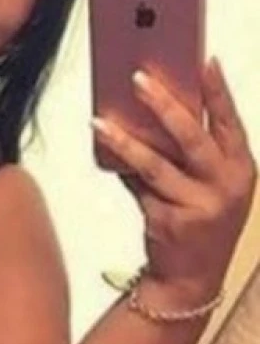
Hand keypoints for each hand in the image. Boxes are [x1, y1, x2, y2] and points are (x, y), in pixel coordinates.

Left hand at [93, 59, 256, 299]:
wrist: (190, 282)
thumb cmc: (200, 224)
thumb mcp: (211, 189)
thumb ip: (191, 156)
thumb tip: (152, 111)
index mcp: (242, 170)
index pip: (230, 123)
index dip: (218, 92)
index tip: (206, 60)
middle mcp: (225, 187)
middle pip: (191, 137)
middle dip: (164, 104)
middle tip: (138, 79)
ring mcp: (197, 206)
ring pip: (155, 165)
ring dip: (125, 140)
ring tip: (101, 121)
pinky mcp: (168, 222)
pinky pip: (138, 188)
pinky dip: (121, 168)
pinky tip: (104, 150)